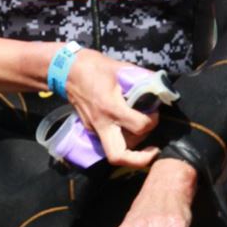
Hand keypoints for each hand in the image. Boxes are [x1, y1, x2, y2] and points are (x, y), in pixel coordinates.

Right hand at [64, 49, 160, 170]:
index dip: (152, 122)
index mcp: (111, 107)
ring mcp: (93, 129)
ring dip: (133, 146)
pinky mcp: (90, 129)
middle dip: (139, 160)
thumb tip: (160, 87)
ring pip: (115, 151)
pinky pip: (109, 141)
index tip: (154, 112)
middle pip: (118, 156)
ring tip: (141, 130)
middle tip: (153, 151)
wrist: (66, 70)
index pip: (139, 127)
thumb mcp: (121, 68)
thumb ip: (142, 79)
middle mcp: (101, 123)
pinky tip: (128, 126)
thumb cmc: (93, 66)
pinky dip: (122, 139)